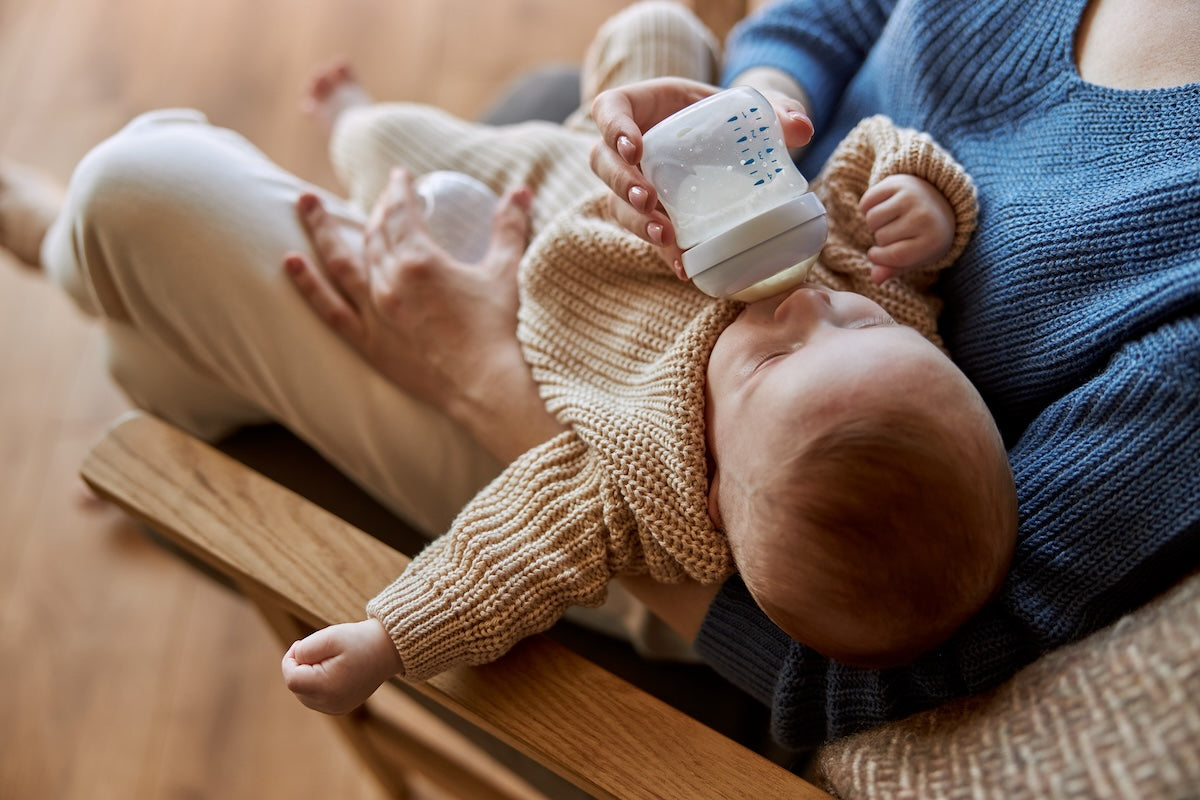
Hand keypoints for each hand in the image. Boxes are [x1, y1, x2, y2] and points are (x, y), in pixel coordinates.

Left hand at [281, 619, 402, 714]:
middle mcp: (331, 704)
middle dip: (300, 668)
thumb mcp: (330, 636)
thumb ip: (304, 649)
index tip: (301, 644)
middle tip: (318, 649)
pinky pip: (316, 698)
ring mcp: (336, 708)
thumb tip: (295, 660)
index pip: (291, 679)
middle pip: (297, 688)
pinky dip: (317, 684)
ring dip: (308, 676)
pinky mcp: (340, 708)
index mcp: (328, 688)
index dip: (289, 660)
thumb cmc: (360, 640)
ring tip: (328, 659)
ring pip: (304, 694)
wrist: (388, 650)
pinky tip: (331, 670)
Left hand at [284, 169, 564, 462]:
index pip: (401, 213)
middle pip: (374, 234)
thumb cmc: (503, 331)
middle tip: (381, 196)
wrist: (490, 388)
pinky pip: (330, 310)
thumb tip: (519, 191)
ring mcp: (375, 314)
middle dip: (374, 208)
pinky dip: (308, 284)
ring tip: (305, 202)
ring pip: (341, 262)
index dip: (399, 190)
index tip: (401, 178)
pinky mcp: (371, 344)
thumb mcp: (507, 272)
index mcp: (421, 261)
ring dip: (322, 229)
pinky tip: (291, 262)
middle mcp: (390, 283)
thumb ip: (509, 228)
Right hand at [589, 77, 813, 277]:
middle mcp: (628, 148)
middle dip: (621, 183)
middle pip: (602, 163)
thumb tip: (803, 129)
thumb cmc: (723, 113)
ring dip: (636, 221)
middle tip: (649, 198)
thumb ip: (775, 110)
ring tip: (665, 236)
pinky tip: (683, 266)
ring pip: (616, 203)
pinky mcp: (648, 215)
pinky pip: (645, 234)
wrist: (725, 139)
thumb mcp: (748, 104)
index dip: (613, 129)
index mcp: (641, 108)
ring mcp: (633, 183)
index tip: (634, 147)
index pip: (608, 111)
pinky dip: (663, 252)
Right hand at [859, 174, 956, 283]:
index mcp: (933, 240)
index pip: (894, 256)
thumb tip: (875, 279)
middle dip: (882, 238)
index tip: (876, 255)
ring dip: (874, 223)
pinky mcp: (897, 182)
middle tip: (895, 231)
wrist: (938, 198)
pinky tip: (881, 207)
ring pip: (872, 219)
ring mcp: (911, 197)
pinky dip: (867, 207)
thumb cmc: (923, 235)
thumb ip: (894, 268)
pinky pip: (867, 201)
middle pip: (881, 237)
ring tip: (889, 220)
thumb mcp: (915, 256)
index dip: (879, 258)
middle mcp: (924, 217)